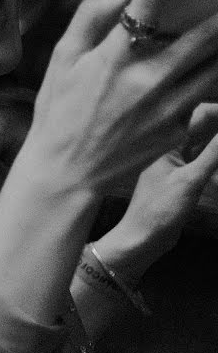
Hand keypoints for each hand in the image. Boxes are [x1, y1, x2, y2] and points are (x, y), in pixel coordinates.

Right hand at [21, 0, 217, 201]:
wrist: (67, 172)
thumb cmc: (59, 109)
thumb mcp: (61, 59)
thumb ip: (91, 17)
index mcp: (113, 58)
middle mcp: (148, 80)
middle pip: (206, 33)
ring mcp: (170, 106)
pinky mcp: (181, 126)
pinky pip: (213, 92)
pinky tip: (217, 59)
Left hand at [101, 102, 217, 271]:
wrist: (142, 239)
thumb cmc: (158, 210)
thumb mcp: (190, 181)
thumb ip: (213, 155)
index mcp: (163, 139)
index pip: (199, 113)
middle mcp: (167, 144)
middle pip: (202, 124)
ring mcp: (174, 159)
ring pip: (203, 140)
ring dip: (217, 139)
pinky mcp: (181, 174)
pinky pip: (202, 157)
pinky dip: (213, 156)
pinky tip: (217, 158)